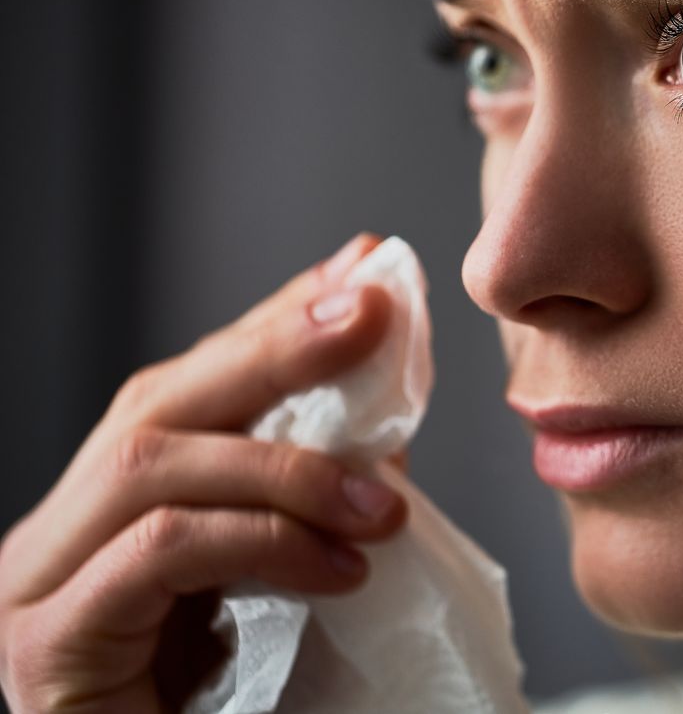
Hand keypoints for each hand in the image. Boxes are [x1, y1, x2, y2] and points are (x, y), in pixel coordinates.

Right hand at [0, 233, 411, 712]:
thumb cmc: (230, 706)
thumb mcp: (282, 577)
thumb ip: (312, 496)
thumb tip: (386, 414)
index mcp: (112, 509)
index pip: (193, 385)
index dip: (276, 320)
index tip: (362, 269)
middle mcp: (60, 531)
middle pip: (159, 401)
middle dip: (276, 347)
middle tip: (373, 315)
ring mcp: (40, 584)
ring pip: (152, 463)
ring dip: (287, 467)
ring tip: (382, 506)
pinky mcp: (51, 644)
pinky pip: (158, 553)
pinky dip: (262, 541)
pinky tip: (341, 572)